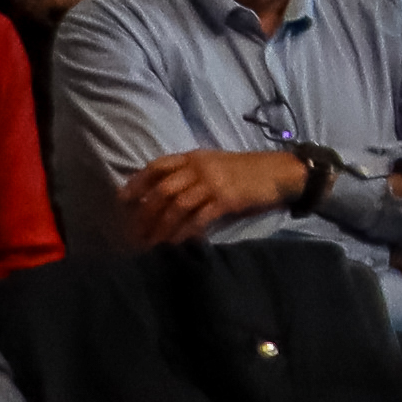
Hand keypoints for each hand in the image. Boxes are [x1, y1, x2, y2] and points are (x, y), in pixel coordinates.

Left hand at [116, 145, 306, 247]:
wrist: (277, 172)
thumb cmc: (244, 171)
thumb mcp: (213, 164)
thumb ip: (190, 172)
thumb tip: (163, 193)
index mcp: (193, 156)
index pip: (157, 166)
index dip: (137, 183)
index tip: (123, 200)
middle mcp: (199, 167)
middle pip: (163, 188)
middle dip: (145, 212)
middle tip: (135, 232)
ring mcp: (212, 182)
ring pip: (177, 205)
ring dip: (161, 226)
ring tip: (152, 244)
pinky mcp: (225, 199)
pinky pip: (198, 218)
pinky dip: (184, 232)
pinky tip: (176, 244)